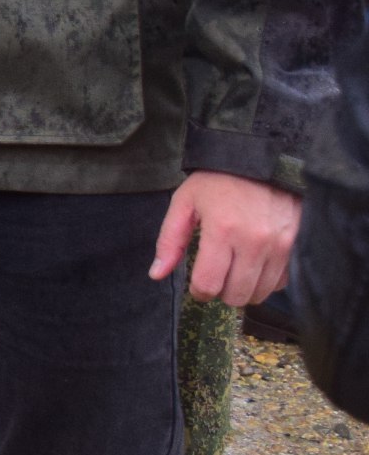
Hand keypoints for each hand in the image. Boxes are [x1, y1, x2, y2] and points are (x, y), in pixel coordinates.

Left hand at [151, 171, 299, 305]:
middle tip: (217, 276)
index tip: (198, 285)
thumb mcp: (185, 202)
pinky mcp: (298, 246)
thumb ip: (169, 240)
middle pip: (236, 295)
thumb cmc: (218, 180)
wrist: (263, 160)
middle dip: (221, 292)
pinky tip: (255, 265)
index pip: (209, 284)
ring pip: (260, 292)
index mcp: (222, 230)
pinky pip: (282, 282)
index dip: (199, 291)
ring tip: (235, 270)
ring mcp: (280, 245)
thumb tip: (156, 274)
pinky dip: (266, 281)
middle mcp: (254, 242)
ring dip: (244, 289)